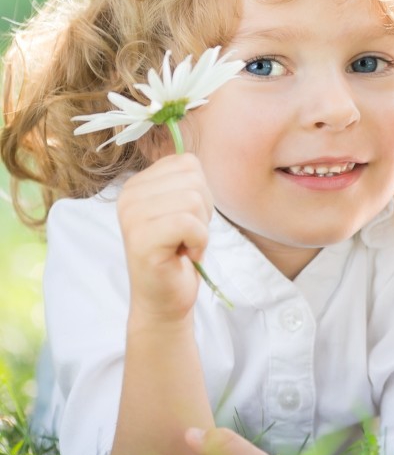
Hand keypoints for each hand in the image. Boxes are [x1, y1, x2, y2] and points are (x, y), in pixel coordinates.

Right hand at [117, 154, 213, 323]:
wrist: (165, 299)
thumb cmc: (179, 253)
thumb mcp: (184, 208)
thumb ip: (185, 181)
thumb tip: (192, 156)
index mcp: (137, 184)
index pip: (188, 163)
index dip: (202, 193)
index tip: (187, 219)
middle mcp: (128, 195)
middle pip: (194, 179)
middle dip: (204, 211)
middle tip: (187, 235)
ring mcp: (131, 216)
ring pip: (193, 199)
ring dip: (201, 228)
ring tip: (184, 244)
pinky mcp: (141, 238)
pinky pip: (190, 223)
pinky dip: (199, 241)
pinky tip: (184, 254)